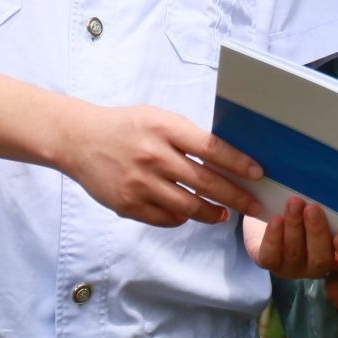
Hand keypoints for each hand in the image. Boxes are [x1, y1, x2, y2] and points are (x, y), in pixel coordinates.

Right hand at [57, 103, 263, 228]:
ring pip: (188, 206)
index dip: (238, 163)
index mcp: (165, 129)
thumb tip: (226, 159)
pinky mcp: (127, 205)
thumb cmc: (127, 127)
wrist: (79, 140)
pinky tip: (190, 214)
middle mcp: (154, 156)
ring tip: (225, 214)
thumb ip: (188, 137)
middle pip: (205, 182)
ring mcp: (140, 183)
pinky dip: (182, 218)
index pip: (212, 149)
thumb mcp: (159, 119)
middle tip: (254, 205)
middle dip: (236, 196)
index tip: (258, 173)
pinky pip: (165, 218)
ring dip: (212, 213)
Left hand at [247, 197, 337, 279]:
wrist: (271, 209)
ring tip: (294, 202)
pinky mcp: (269, 263)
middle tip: (313, 208)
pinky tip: (276, 219)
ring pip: (295, 253)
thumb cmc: (308, 205)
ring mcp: (292, 267)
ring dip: (295, 226)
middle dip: (316, 232)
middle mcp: (317, 266)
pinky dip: (273, 238)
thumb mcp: (326, 205)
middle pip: (322, 259)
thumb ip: (337, 205)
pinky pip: (271, 257)